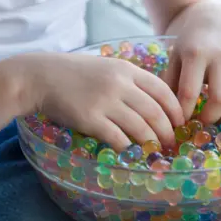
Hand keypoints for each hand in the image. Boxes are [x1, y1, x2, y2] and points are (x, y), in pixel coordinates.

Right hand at [22, 53, 184, 150]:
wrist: (40, 76)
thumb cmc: (74, 73)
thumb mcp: (107, 67)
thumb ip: (129, 80)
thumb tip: (153, 102)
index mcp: (126, 70)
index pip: (162, 90)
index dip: (175, 109)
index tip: (180, 122)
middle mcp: (119, 84)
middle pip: (155, 112)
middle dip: (167, 131)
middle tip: (170, 142)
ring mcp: (105, 102)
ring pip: (140, 127)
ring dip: (151, 143)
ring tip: (155, 151)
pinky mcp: (90, 119)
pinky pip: (118, 138)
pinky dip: (128, 149)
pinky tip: (132, 153)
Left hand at [161, 1, 220, 123]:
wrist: (214, 21)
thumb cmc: (190, 44)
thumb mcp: (174, 58)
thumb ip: (171, 84)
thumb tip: (169, 113)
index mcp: (196, 53)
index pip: (189, 92)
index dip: (184, 112)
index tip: (181, 122)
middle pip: (220, 98)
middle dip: (210, 118)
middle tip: (201, 123)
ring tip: (216, 117)